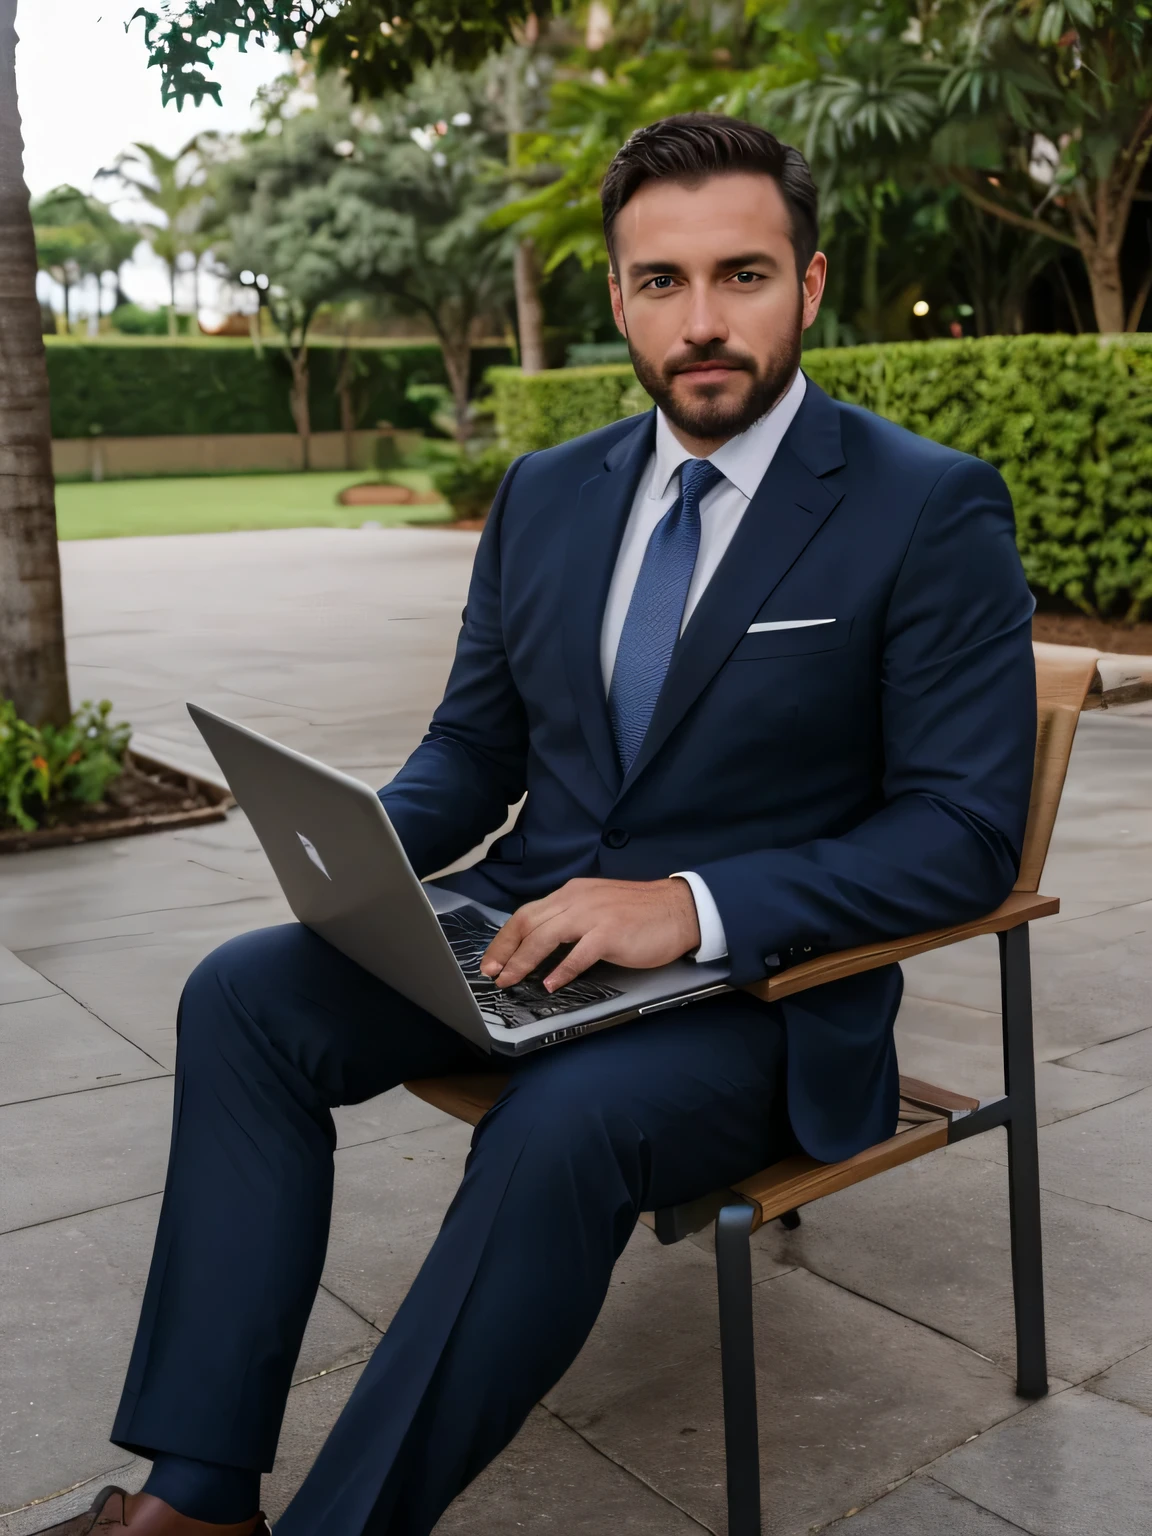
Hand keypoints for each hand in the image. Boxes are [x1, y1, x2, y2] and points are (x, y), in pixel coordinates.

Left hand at [480, 877, 700, 992]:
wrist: (680, 909)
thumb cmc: (640, 912)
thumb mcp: (598, 906)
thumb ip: (571, 918)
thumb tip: (543, 944)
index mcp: (572, 893)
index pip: (527, 913)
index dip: (505, 938)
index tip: (492, 959)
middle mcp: (577, 899)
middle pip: (528, 923)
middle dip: (505, 950)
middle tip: (492, 973)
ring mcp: (594, 915)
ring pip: (546, 936)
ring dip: (523, 961)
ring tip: (511, 980)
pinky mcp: (610, 933)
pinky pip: (578, 954)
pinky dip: (562, 970)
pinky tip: (551, 984)